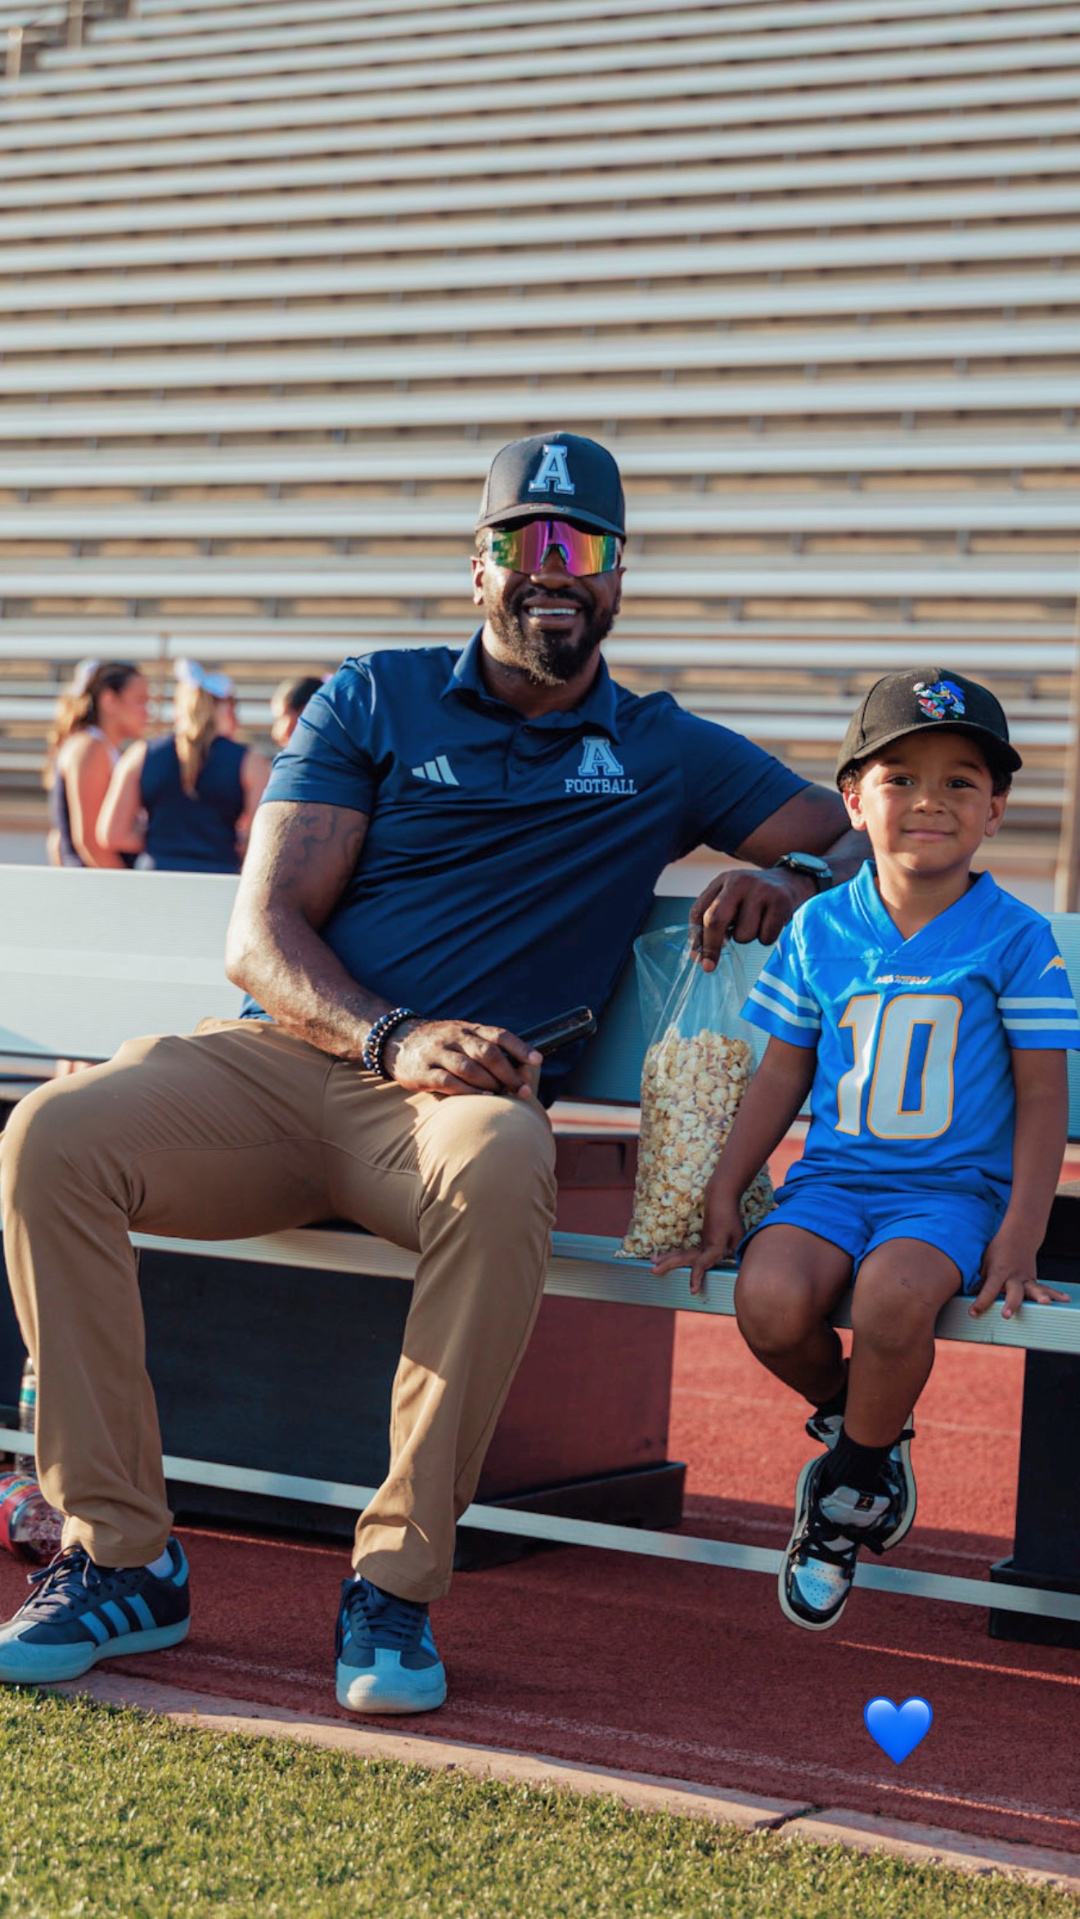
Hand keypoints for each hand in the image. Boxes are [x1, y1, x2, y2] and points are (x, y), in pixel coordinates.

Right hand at [383, 1019, 541, 1098]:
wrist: (398, 1041)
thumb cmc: (443, 1046)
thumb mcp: (465, 1040)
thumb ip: (491, 1053)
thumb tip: (525, 1073)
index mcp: (469, 1029)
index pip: (499, 1035)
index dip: (520, 1047)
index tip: (537, 1061)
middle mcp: (455, 1038)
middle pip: (487, 1053)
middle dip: (508, 1072)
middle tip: (523, 1090)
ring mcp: (438, 1053)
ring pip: (469, 1068)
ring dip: (490, 1084)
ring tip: (504, 1096)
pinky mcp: (423, 1072)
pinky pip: (448, 1082)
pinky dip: (468, 1092)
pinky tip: (483, 1100)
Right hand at [651, 1188, 743, 1294]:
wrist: (721, 1199)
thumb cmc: (731, 1220)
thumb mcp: (739, 1238)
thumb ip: (736, 1255)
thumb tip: (736, 1270)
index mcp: (713, 1248)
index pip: (702, 1265)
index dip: (696, 1277)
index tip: (692, 1291)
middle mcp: (703, 1247)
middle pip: (682, 1257)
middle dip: (667, 1265)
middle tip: (652, 1270)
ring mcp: (700, 1244)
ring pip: (681, 1254)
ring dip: (667, 1260)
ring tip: (652, 1263)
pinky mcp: (701, 1242)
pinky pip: (685, 1253)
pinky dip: (674, 1258)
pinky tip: (665, 1260)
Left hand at [689, 867, 812, 971]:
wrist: (794, 881)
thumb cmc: (756, 898)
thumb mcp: (732, 900)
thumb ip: (714, 922)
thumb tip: (700, 957)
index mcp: (722, 881)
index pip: (699, 912)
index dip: (697, 939)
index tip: (698, 959)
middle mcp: (739, 882)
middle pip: (715, 920)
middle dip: (711, 947)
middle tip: (709, 966)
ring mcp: (761, 890)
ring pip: (743, 935)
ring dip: (749, 937)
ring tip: (758, 923)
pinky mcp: (781, 901)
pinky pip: (765, 937)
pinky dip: (767, 937)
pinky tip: (772, 923)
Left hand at [969, 1225, 1069, 1319]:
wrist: (1018, 1236)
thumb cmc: (996, 1252)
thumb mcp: (983, 1264)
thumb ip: (978, 1280)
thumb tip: (965, 1296)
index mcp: (998, 1272)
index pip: (988, 1289)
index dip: (980, 1302)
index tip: (972, 1313)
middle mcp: (1013, 1277)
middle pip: (1012, 1292)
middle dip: (1010, 1303)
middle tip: (1007, 1315)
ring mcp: (1026, 1278)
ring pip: (1034, 1289)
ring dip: (1040, 1296)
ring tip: (1046, 1304)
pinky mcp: (1035, 1280)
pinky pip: (1045, 1288)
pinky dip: (1055, 1294)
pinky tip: (1065, 1300)